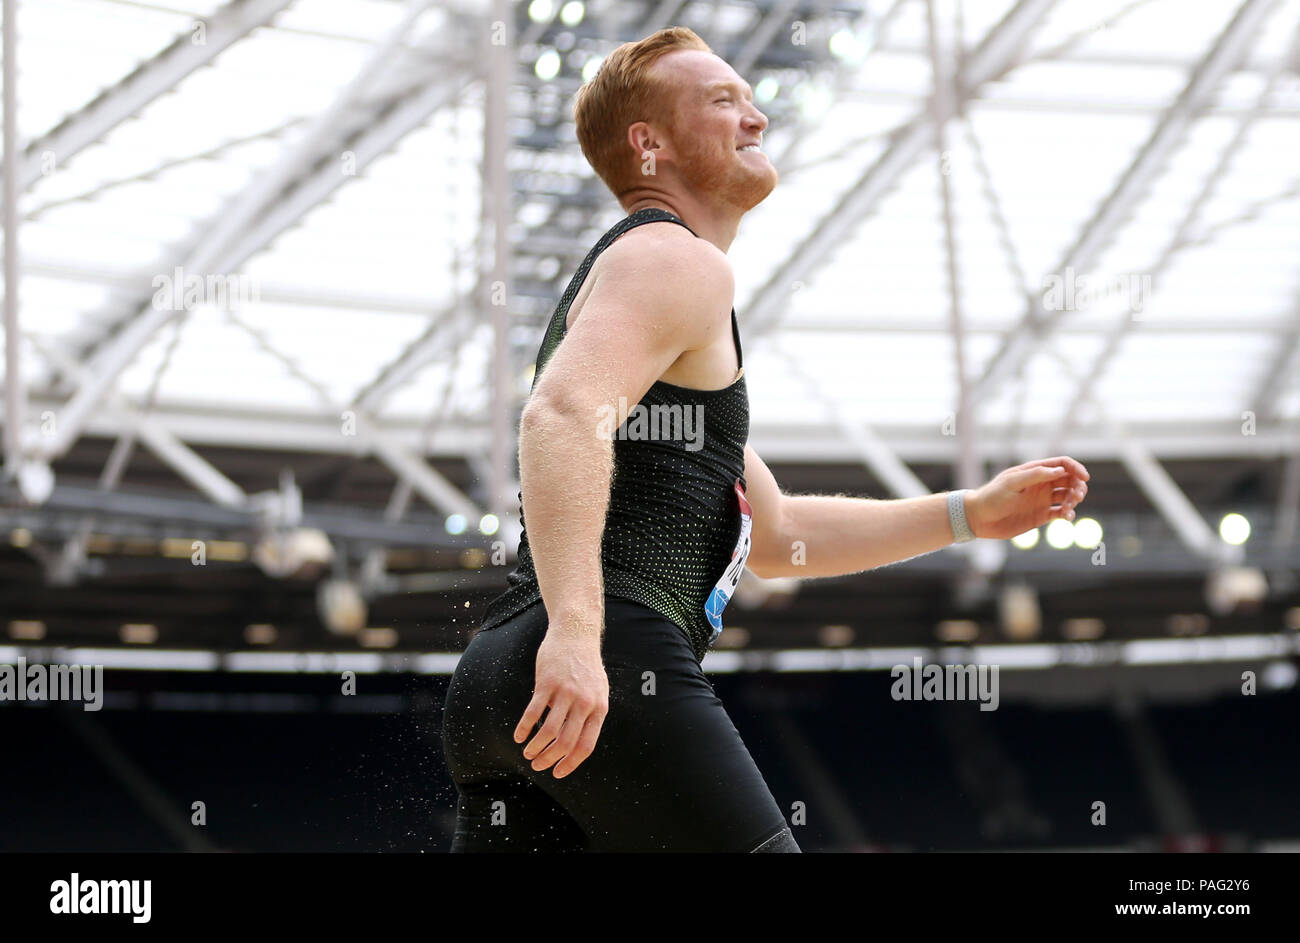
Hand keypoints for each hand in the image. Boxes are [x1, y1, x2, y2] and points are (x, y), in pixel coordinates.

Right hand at [513, 619, 608, 778]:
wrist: (576, 634)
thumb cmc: (585, 665)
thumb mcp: (597, 690)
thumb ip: (589, 714)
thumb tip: (577, 740)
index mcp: (599, 708)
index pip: (586, 745)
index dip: (571, 763)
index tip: (558, 773)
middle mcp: (584, 703)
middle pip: (566, 742)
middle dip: (550, 759)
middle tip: (538, 766)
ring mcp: (565, 693)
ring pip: (549, 731)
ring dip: (536, 747)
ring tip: (528, 754)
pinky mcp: (547, 683)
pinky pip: (533, 712)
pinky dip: (525, 728)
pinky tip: (519, 736)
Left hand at [967, 456, 1089, 540]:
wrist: (978, 519)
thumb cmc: (991, 497)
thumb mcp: (1011, 483)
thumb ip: (1035, 475)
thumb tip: (1059, 470)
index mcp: (1034, 471)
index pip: (1062, 464)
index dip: (1076, 468)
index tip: (1084, 478)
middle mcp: (1041, 484)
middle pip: (1069, 480)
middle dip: (1078, 486)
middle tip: (1075, 496)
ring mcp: (1042, 500)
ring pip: (1067, 496)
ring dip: (1074, 500)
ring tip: (1067, 508)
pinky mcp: (1041, 516)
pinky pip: (1061, 513)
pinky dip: (1068, 514)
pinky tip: (1066, 516)